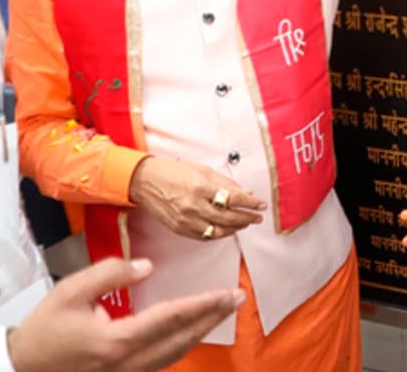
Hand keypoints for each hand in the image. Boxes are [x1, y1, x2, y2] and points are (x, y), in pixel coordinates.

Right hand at [7, 258, 242, 371]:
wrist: (23, 366)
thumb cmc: (45, 328)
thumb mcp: (71, 291)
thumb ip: (111, 274)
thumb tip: (148, 268)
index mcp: (117, 340)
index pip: (170, 318)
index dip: (201, 305)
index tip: (225, 292)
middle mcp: (129, 362)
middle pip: (182, 340)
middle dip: (212, 318)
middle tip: (236, 299)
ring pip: (175, 354)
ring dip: (201, 332)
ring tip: (221, 311)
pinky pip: (162, 361)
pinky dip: (182, 344)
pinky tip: (191, 330)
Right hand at [128, 156, 266, 239]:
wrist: (145, 181)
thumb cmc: (173, 172)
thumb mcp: (203, 170)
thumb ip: (225, 183)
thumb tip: (246, 193)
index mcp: (201, 186)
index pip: (234, 198)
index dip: (251, 203)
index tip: (261, 204)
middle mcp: (194, 205)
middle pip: (229, 218)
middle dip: (247, 218)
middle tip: (257, 216)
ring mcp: (186, 220)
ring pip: (219, 231)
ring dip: (236, 228)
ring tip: (245, 222)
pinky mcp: (180, 229)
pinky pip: (205, 236)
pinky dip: (219, 234)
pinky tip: (227, 229)